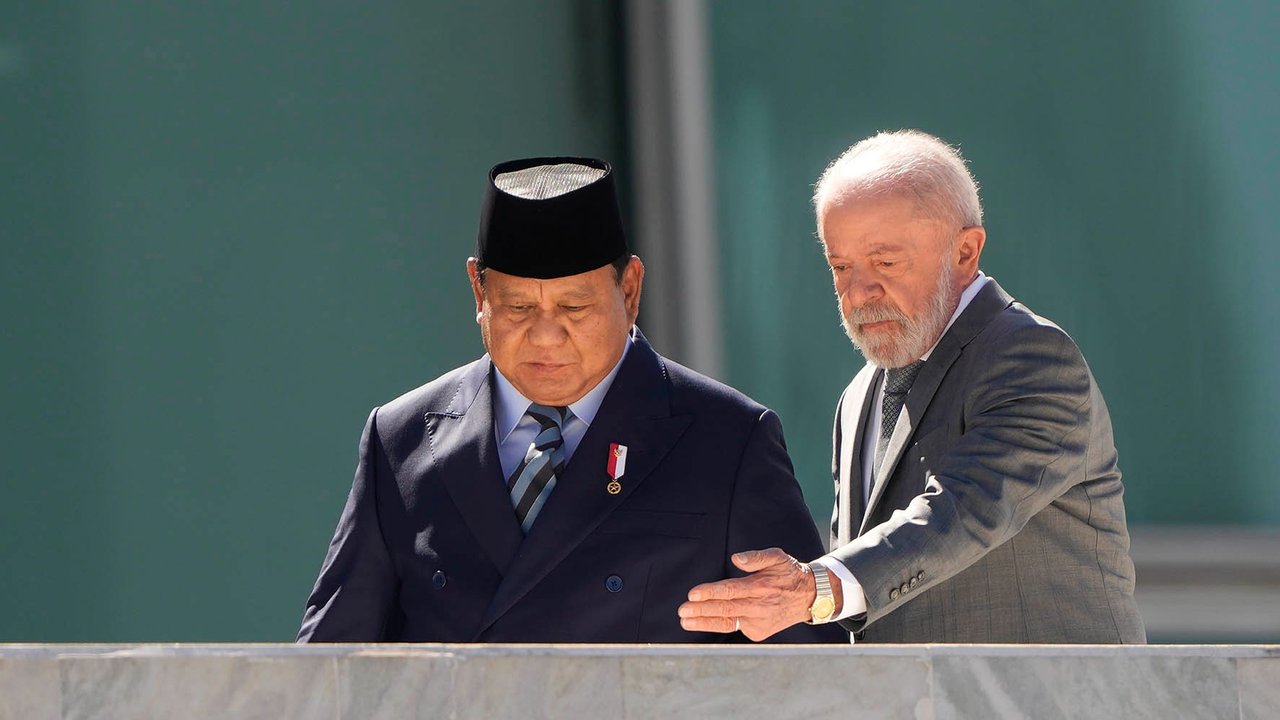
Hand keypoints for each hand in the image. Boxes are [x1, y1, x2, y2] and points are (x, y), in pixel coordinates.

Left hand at [678, 548, 820, 640]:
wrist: (810, 597)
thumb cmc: (789, 574)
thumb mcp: (777, 557)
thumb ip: (756, 557)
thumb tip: (736, 558)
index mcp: (761, 587)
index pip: (730, 590)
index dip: (710, 593)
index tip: (693, 594)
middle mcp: (759, 606)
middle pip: (725, 609)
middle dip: (702, 610)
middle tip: (683, 610)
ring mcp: (758, 622)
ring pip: (727, 622)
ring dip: (705, 622)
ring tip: (686, 622)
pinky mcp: (758, 633)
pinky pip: (735, 626)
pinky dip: (719, 624)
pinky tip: (703, 621)